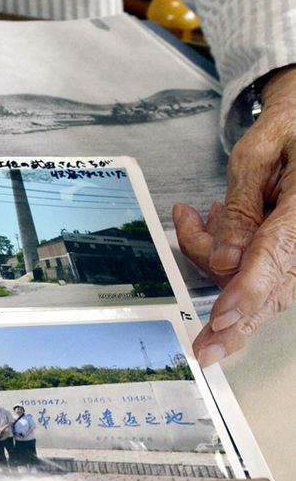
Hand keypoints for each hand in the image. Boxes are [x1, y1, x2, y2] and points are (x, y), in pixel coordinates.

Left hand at [174, 65, 295, 365]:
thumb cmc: (285, 135)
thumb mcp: (256, 155)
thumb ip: (241, 206)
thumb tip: (224, 261)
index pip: (275, 258)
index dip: (246, 294)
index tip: (220, 320)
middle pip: (269, 290)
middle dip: (228, 312)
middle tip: (200, 345)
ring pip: (257, 285)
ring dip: (214, 262)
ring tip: (194, 215)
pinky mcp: (290, 258)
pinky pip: (257, 274)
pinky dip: (225, 259)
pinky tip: (212, 222)